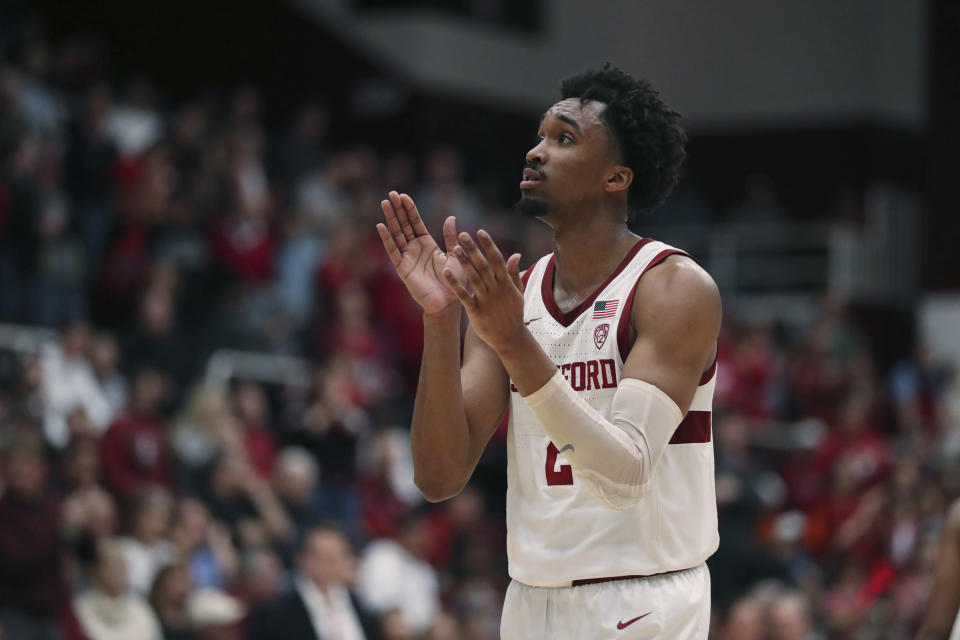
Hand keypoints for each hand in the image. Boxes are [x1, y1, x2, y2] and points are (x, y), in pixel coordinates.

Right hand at [376, 191, 464, 315]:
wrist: (449, 302)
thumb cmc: (455, 281)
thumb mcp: (455, 254)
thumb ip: (450, 236)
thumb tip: (451, 217)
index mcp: (427, 244)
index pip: (415, 223)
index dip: (409, 210)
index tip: (404, 196)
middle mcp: (415, 249)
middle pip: (403, 225)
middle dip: (398, 209)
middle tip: (391, 193)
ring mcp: (407, 258)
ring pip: (396, 234)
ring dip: (391, 219)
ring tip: (385, 203)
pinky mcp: (402, 268)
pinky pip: (393, 251)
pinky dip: (387, 239)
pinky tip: (381, 226)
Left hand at [443, 229, 525, 352]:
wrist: (510, 338)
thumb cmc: (514, 313)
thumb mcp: (518, 292)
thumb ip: (514, 273)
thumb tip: (516, 254)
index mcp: (506, 283)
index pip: (497, 259)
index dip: (488, 244)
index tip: (480, 231)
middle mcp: (496, 289)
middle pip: (484, 265)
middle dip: (473, 249)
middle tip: (463, 234)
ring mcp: (486, 300)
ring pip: (474, 278)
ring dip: (465, 262)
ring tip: (455, 248)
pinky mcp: (476, 311)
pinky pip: (464, 295)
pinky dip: (455, 284)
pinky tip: (446, 272)